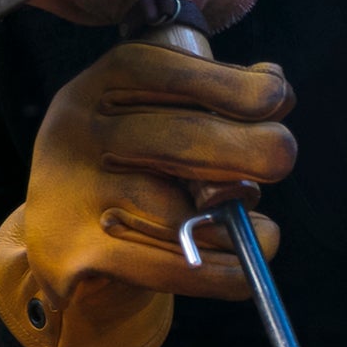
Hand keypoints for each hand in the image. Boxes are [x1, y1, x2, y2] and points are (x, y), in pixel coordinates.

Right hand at [0, 41, 296, 346]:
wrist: (65, 240)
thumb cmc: (134, 167)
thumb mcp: (157, 116)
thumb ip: (212, 99)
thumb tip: (275, 88)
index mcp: (99, 86)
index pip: (166, 73)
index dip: (231, 86)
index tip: (278, 98)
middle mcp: (78, 134)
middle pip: (181, 140)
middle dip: (251, 149)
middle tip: (282, 158)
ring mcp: (73, 195)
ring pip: (182, 215)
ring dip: (238, 227)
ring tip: (263, 231)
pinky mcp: (78, 254)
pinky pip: (174, 267)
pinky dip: (226, 273)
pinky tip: (246, 266)